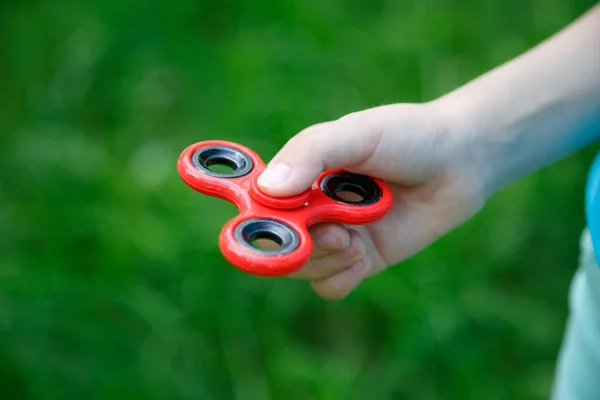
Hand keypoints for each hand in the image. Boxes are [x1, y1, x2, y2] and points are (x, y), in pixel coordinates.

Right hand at [257, 102, 486, 299]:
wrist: (459, 159)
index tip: (266, 222)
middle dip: (296, 244)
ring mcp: (335, 235)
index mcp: (299, 173)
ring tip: (355, 239)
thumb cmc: (406, 136)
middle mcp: (311, 207)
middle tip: (333, 231)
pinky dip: (339, 277)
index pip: (255, 202)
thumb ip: (311, 154)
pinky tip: (362, 256)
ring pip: (302, 267)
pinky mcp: (361, 259)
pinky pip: (330, 285)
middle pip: (275, 243)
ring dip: (324, 259)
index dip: (250, 216)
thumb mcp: (357, 133)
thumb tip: (267, 190)